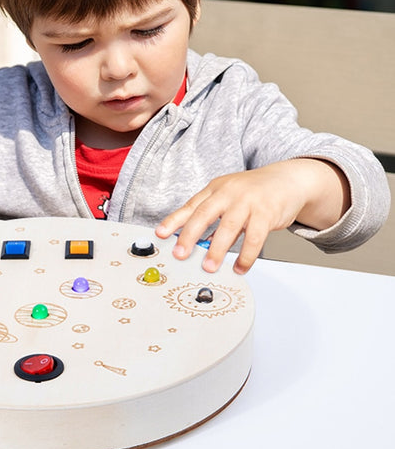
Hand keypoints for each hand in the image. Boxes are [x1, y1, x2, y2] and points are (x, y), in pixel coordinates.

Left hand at [155, 159, 349, 274]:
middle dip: (189, 235)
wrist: (288, 180)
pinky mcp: (267, 213)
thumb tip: (195, 242)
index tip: (160, 234)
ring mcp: (248, 201)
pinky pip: (255, 238)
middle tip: (180, 254)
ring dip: (217, 250)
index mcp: (216, 189)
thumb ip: (213, 217)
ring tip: (209, 267)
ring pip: (228, 227)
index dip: (174, 220)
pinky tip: (240, 267)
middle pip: (204, 214)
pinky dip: (246, 256)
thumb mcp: (229, 197)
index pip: (191, 206)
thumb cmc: (254, 192)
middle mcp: (229, 193)